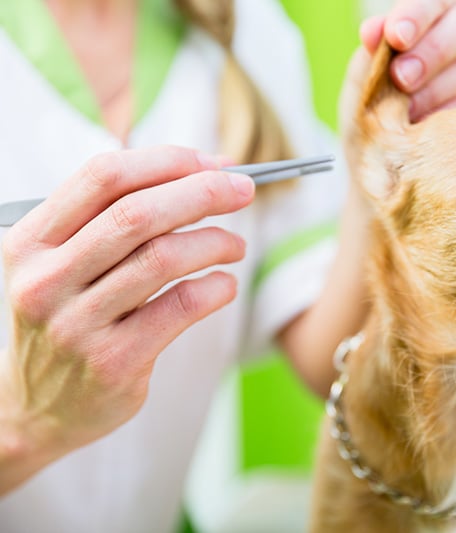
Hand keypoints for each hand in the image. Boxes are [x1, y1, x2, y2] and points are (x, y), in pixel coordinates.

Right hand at [0, 146, 252, 492]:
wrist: (36, 409)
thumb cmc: (69, 319)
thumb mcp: (67, 263)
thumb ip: (118, 218)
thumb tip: (206, 169)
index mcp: (32, 240)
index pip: (103, 177)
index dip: (166, 161)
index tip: (210, 162)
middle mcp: (47, 279)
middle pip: (138, 214)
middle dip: (202, 192)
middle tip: (244, 189)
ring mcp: (78, 324)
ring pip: (163, 258)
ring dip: (215, 241)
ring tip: (235, 245)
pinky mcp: (114, 361)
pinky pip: (180, 307)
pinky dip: (216, 287)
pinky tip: (225, 284)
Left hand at [361, 0, 455, 120]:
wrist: (396, 143)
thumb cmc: (382, 94)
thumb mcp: (369, 71)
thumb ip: (373, 50)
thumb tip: (373, 32)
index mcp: (439, 7)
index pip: (434, 0)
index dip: (416, 16)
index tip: (395, 37)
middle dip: (431, 53)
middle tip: (401, 78)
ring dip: (437, 91)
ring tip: (407, 112)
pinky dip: (454, 117)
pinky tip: (430, 128)